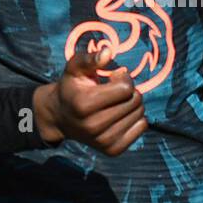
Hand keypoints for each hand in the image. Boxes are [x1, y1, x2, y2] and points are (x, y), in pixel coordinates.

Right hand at [33, 44, 147, 155]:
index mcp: (84, 104)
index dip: (123, 78)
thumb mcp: (75, 68)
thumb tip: (108, 52)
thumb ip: (90, 58)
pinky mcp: (113, 150)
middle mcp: (93, 126)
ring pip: (140, 114)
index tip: (113, 77)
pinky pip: (141, 128)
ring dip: (132, 104)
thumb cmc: (72, 88)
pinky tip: (121, 115)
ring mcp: (103, 141)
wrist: (60, 117)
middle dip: (130, 91)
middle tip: (115, 90)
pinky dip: (136, 119)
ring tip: (116, 102)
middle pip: (134, 101)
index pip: (126, 88)